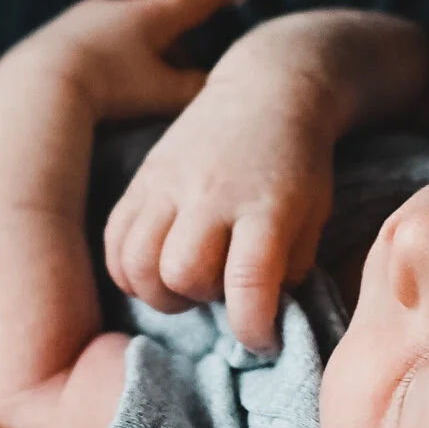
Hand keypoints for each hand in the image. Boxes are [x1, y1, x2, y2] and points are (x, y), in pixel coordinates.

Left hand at [0, 0, 261, 120]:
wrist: (35, 87)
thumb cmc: (108, 87)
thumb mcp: (163, 93)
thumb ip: (194, 89)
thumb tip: (211, 85)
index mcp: (150, 15)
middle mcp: (115, 9)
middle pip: (161, 17)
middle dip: (181, 33)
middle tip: (196, 53)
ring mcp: (80, 22)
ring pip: (126, 34)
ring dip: (144, 54)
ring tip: (149, 87)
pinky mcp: (53, 42)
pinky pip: (95, 49)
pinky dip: (112, 64)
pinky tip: (106, 90)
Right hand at [105, 24, 340, 350]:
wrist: (268, 89)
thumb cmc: (298, 162)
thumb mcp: (314, 213)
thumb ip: (290, 267)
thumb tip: (259, 316)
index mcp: (265, 206)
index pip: (248, 284)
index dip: (254, 329)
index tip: (262, 338)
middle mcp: (211, 195)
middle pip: (182, 273)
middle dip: (200, 299)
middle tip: (219, 289)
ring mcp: (169, 184)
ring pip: (138, 263)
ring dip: (160, 291)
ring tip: (185, 282)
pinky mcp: (143, 178)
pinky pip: (114, 242)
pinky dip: (128, 270)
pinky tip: (155, 269)